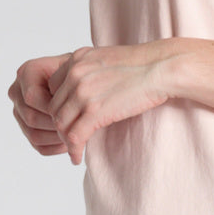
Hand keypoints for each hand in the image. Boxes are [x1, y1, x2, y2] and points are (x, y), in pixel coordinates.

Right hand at [8, 53, 72, 156]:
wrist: (82, 79)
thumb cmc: (82, 72)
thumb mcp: (78, 70)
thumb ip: (69, 83)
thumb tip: (66, 108)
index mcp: (27, 72)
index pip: (32, 96)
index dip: (53, 107)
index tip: (74, 110)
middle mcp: (18, 92)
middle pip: (31, 117)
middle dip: (56, 124)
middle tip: (78, 126)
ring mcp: (20, 112)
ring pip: (34, 134)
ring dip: (57, 138)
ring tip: (76, 135)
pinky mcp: (27, 128)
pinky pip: (38, 146)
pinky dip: (56, 147)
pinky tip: (72, 141)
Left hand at [48, 45, 168, 165]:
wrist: (161, 67)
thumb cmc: (143, 64)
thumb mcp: (107, 58)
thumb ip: (90, 70)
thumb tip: (85, 90)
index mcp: (76, 58)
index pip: (52, 88)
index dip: (59, 105)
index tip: (68, 118)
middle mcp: (75, 73)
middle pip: (53, 107)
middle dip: (60, 125)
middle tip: (70, 137)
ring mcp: (83, 92)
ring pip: (60, 124)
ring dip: (65, 140)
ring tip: (73, 149)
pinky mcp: (96, 111)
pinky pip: (74, 137)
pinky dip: (74, 150)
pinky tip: (77, 157)